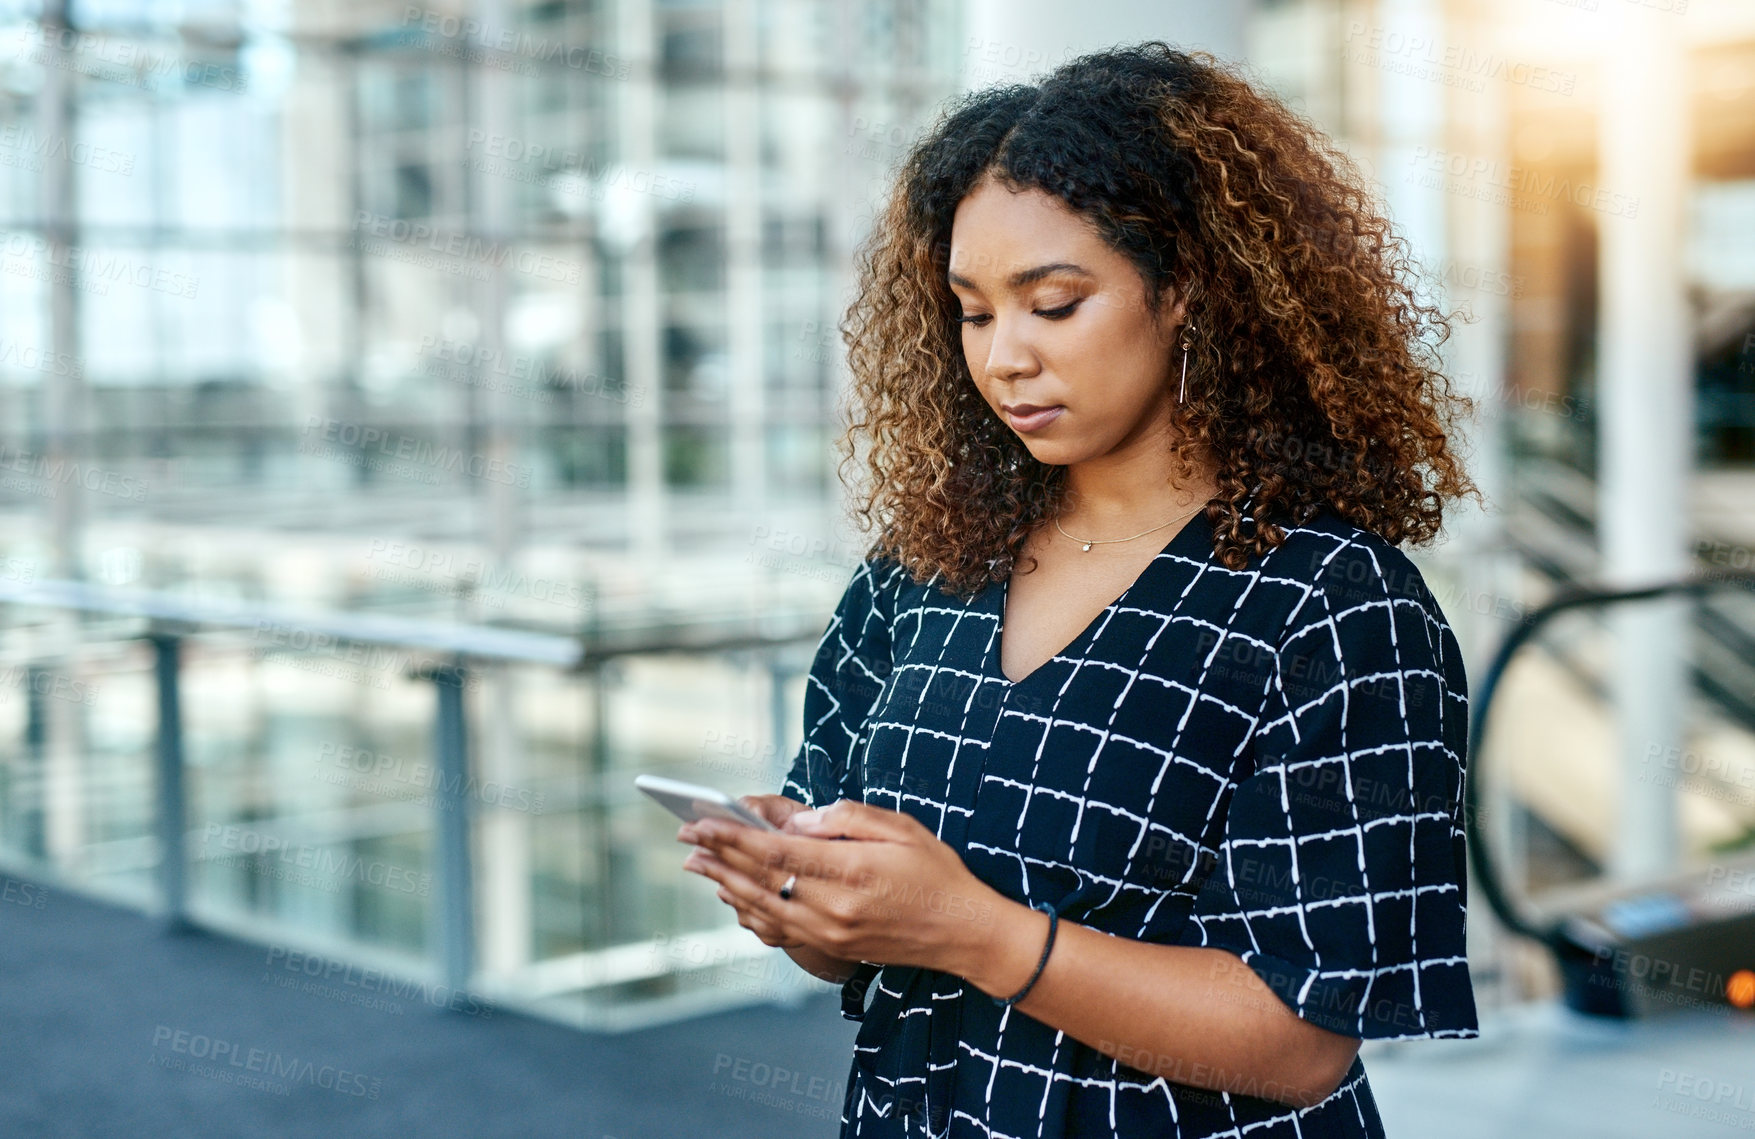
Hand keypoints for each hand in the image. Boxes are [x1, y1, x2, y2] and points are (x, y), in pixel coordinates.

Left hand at [677, 799, 1010, 976]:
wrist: (965, 933)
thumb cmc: (936, 872)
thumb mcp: (901, 827)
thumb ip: (846, 818)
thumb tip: (798, 820)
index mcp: (852, 871)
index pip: (777, 852)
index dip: (733, 837)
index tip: (703, 822)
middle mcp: (835, 909)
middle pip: (761, 880)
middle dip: (719, 857)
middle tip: (686, 838)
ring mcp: (831, 934)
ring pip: (763, 908)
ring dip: (725, 885)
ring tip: (698, 865)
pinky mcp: (832, 949)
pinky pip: (779, 932)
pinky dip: (750, 913)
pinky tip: (734, 898)